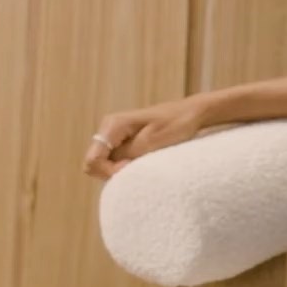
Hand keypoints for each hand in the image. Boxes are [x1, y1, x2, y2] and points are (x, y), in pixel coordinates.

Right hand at [85, 95, 214, 177]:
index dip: (108, 171)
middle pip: (95, 163)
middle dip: (113, 172)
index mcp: (112, 125)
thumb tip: (110, 166)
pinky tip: (142, 162)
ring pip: (104, 163)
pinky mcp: (124, 140)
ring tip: (143, 164)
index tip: (131, 168)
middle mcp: (109, 128)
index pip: (93, 160)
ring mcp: (115, 134)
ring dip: (120, 170)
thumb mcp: (151, 141)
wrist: (193, 114)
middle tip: (138, 168)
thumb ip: (127, 154)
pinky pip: (115, 160)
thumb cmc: (176, 124)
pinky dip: (126, 166)